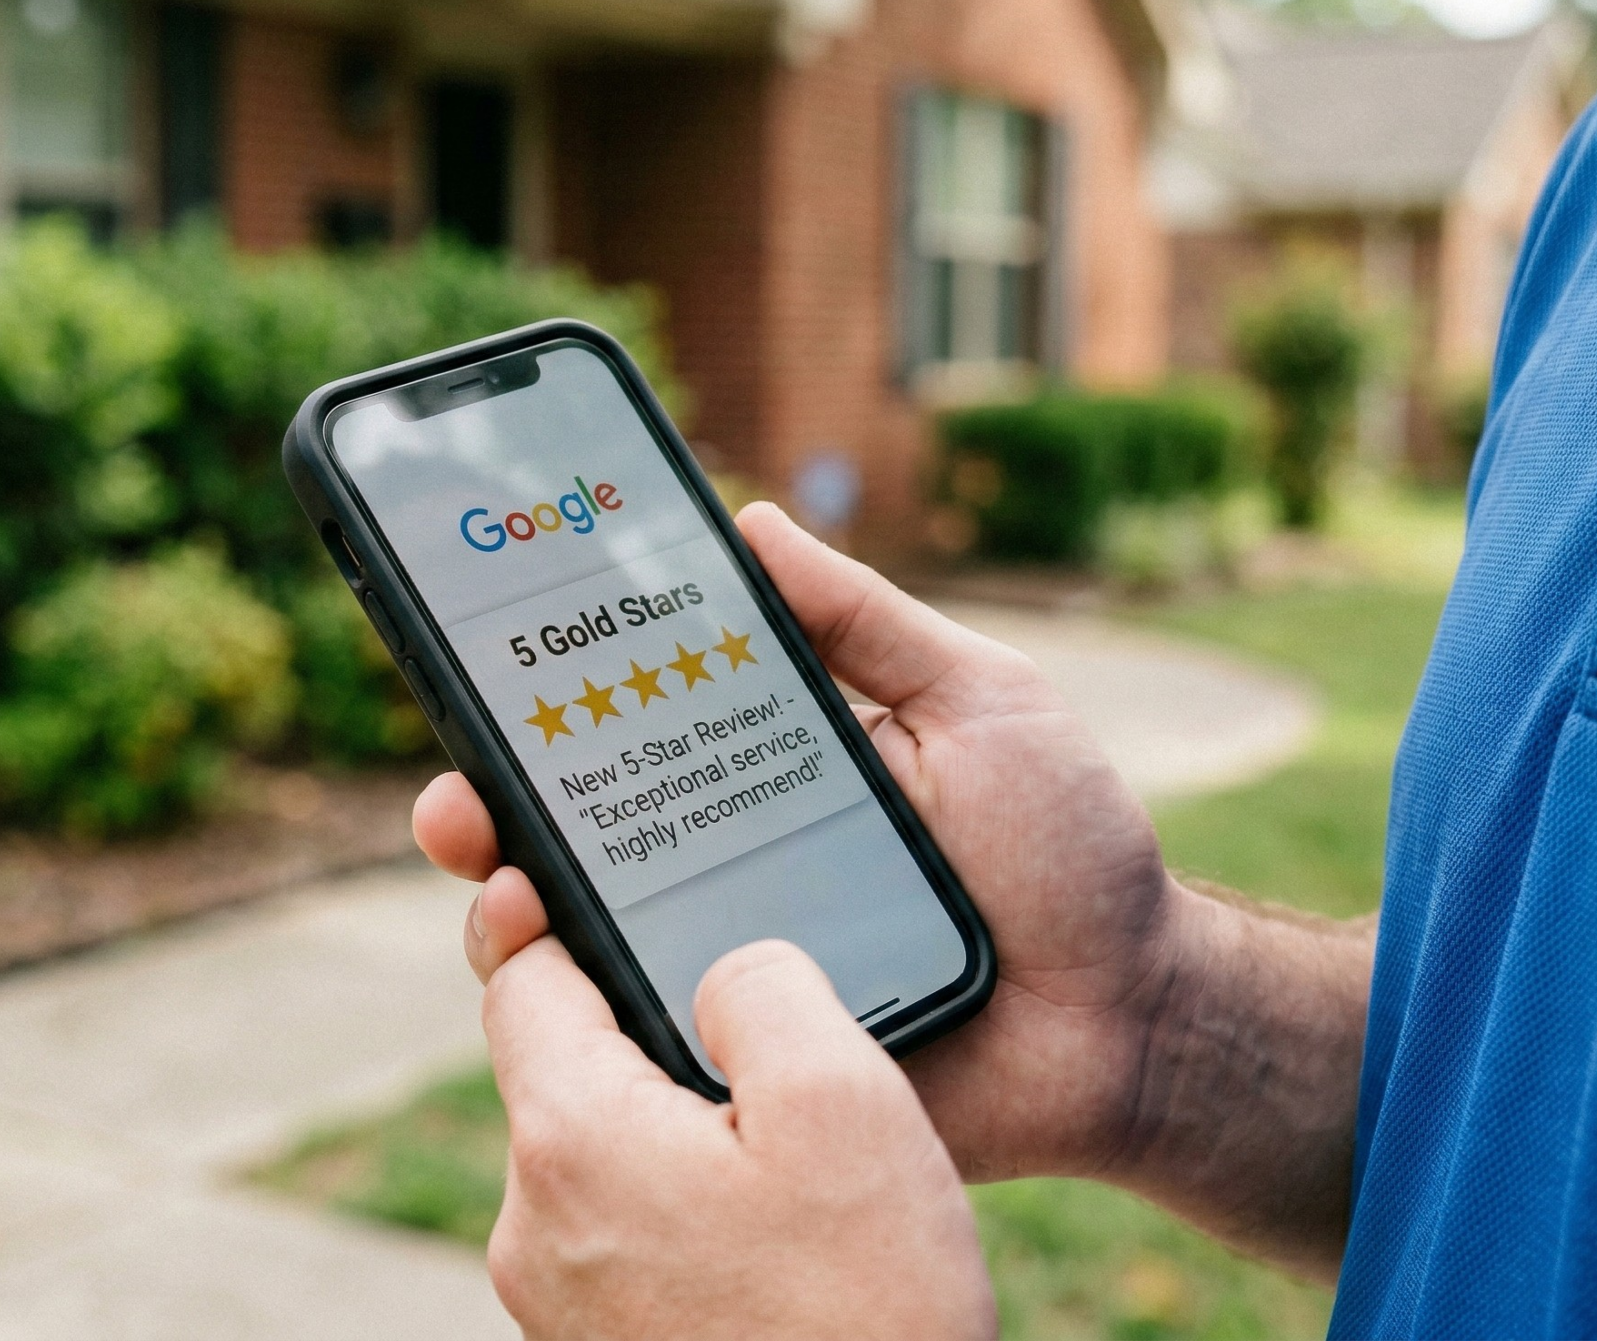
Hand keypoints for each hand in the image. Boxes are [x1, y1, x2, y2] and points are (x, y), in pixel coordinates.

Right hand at [419, 500, 1184, 1181]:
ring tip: (503, 889)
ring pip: (583, 957)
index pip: (628, 737)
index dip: (544, 709)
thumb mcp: (978, 702)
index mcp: (767, 781)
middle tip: (459, 801)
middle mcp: (729, 876)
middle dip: (488, 817)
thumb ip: (868, 623)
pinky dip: (591, 1033)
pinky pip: (648, 1063)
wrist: (1137, 1017)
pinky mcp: (752, 1073)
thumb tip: (753, 522)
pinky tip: (563, 999)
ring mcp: (732, 979)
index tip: (479, 667)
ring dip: (515, 919)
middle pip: (572, 847)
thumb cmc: (1069, 851)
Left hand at [481, 934, 994, 1340]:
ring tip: (781, 1146)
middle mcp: (530, 1223)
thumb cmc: (869, 1317)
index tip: (613, 882)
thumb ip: (767, 987)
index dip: (567, 911)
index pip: (521, 970)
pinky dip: (678, 1207)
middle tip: (746, 1022)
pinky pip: (621, 1235)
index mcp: (570, 1135)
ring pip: (595, 1153)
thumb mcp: (848, 1106)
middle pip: (558, 1063)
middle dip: (640, 1027)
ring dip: (668, 1125)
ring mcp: (555, 1302)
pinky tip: (770, 1230)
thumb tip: (724, 963)